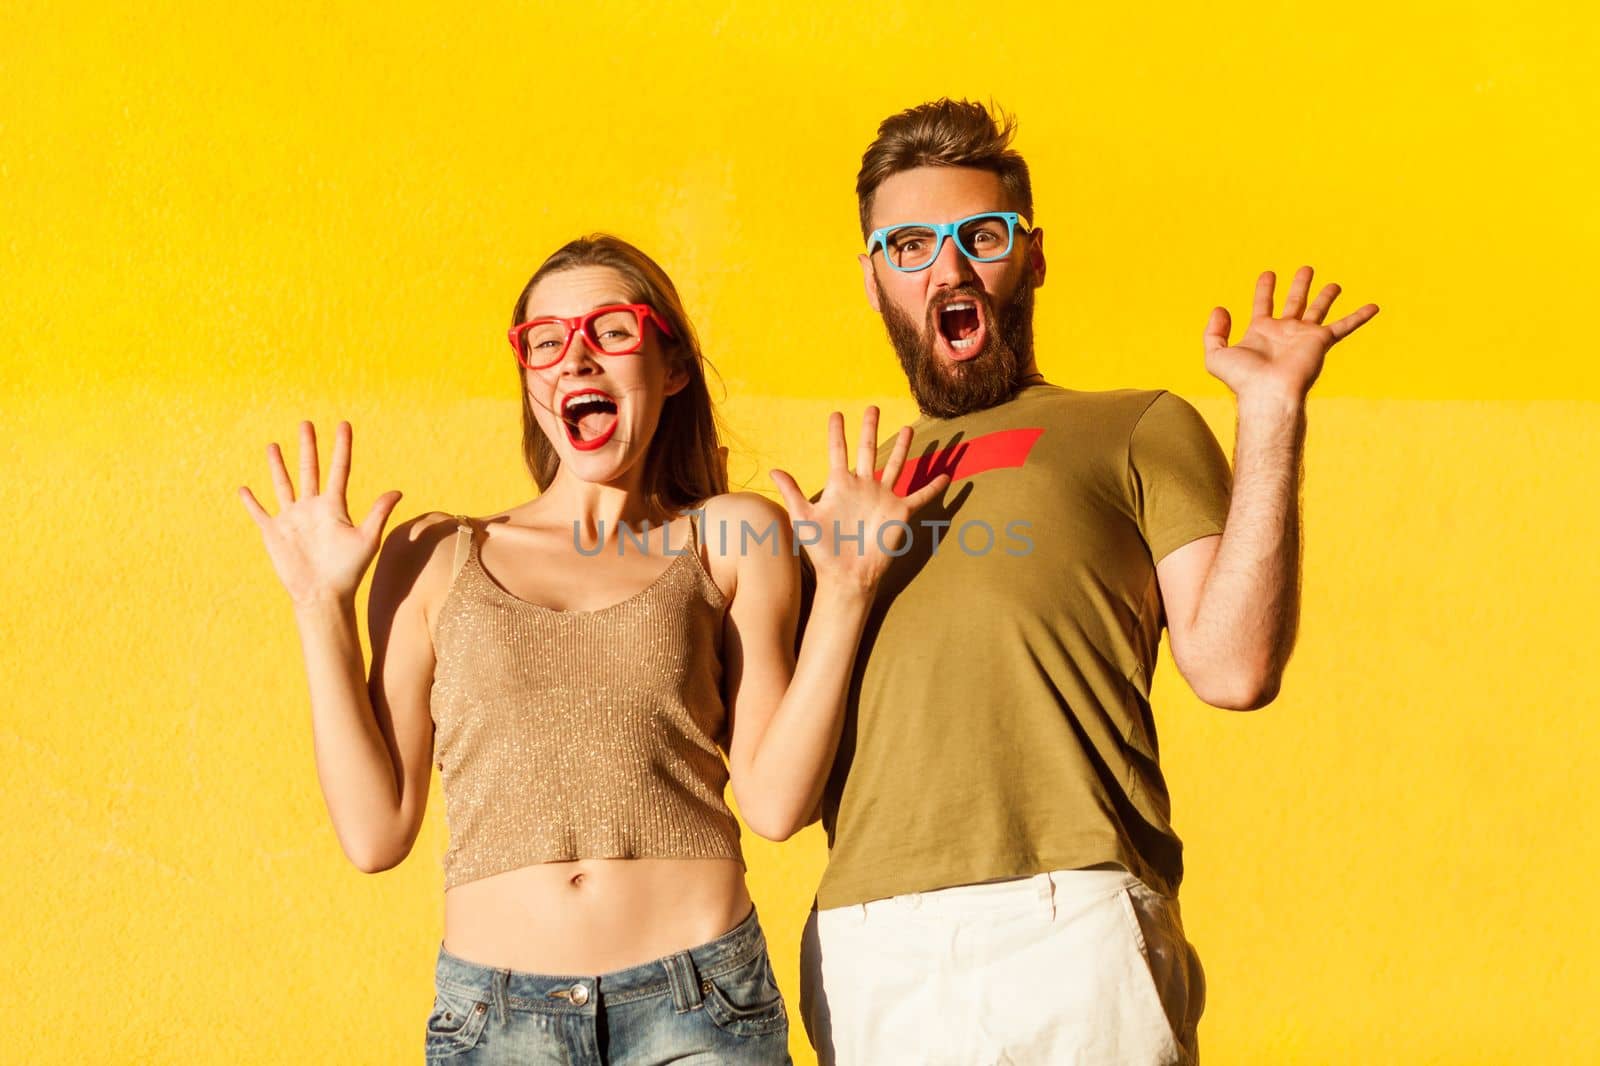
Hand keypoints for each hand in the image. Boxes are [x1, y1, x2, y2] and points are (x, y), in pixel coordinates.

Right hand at [238, 421, 402, 605]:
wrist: (323, 595)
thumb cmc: (348, 570)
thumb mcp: (366, 539)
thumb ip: (378, 513)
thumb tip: (398, 491)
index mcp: (334, 506)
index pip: (338, 469)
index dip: (341, 447)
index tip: (344, 425)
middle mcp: (312, 508)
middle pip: (309, 470)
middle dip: (308, 447)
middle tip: (306, 423)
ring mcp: (292, 519)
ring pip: (283, 485)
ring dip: (278, 466)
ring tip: (274, 446)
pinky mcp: (274, 532)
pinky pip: (260, 513)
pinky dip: (251, 502)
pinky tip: (244, 489)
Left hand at [769, 407, 949, 592]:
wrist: (846, 574)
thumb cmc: (823, 549)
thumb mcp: (804, 518)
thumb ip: (792, 492)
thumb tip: (773, 470)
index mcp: (840, 485)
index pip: (838, 451)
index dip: (836, 432)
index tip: (836, 414)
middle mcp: (863, 486)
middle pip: (868, 450)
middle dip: (870, 429)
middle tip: (873, 408)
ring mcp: (883, 498)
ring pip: (895, 465)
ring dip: (902, 448)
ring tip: (909, 428)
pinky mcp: (900, 512)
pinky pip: (920, 496)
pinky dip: (933, 487)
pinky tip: (946, 475)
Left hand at [1204, 266, 1378, 402]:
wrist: (1268, 393)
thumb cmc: (1242, 379)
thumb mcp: (1215, 355)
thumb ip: (1213, 332)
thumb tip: (1220, 309)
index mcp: (1261, 332)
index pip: (1263, 304)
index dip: (1264, 289)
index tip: (1268, 274)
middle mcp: (1285, 332)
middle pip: (1294, 303)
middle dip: (1299, 286)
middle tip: (1305, 269)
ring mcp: (1304, 336)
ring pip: (1318, 310)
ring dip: (1325, 296)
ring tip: (1334, 284)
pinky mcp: (1320, 342)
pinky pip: (1344, 326)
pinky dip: (1359, 317)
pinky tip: (1373, 307)